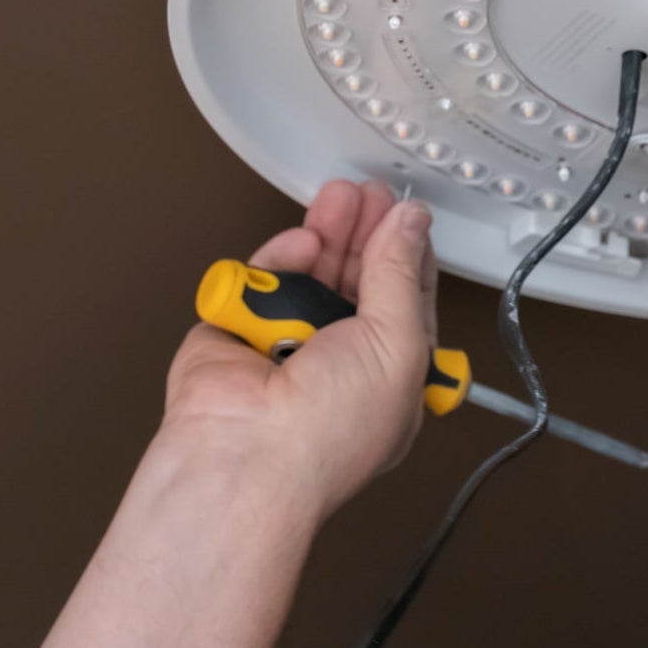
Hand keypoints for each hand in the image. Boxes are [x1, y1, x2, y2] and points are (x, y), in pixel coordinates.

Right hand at [162, 179, 437, 514]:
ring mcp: (286, 343)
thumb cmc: (330, 431)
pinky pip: (262, 278)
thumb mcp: (398, 346)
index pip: (405, 303)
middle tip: (371, 193)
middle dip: (365, 233)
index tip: (408, 213)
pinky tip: (302, 246)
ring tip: (339, 198)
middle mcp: (340, 361)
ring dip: (327, 234)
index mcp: (390, 376)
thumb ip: (401, 277)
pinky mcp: (237, 328)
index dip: (408, 255)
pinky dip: (281, 260)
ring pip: (310, 273)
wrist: (247, 453)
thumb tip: (410, 225)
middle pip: (357, 281)